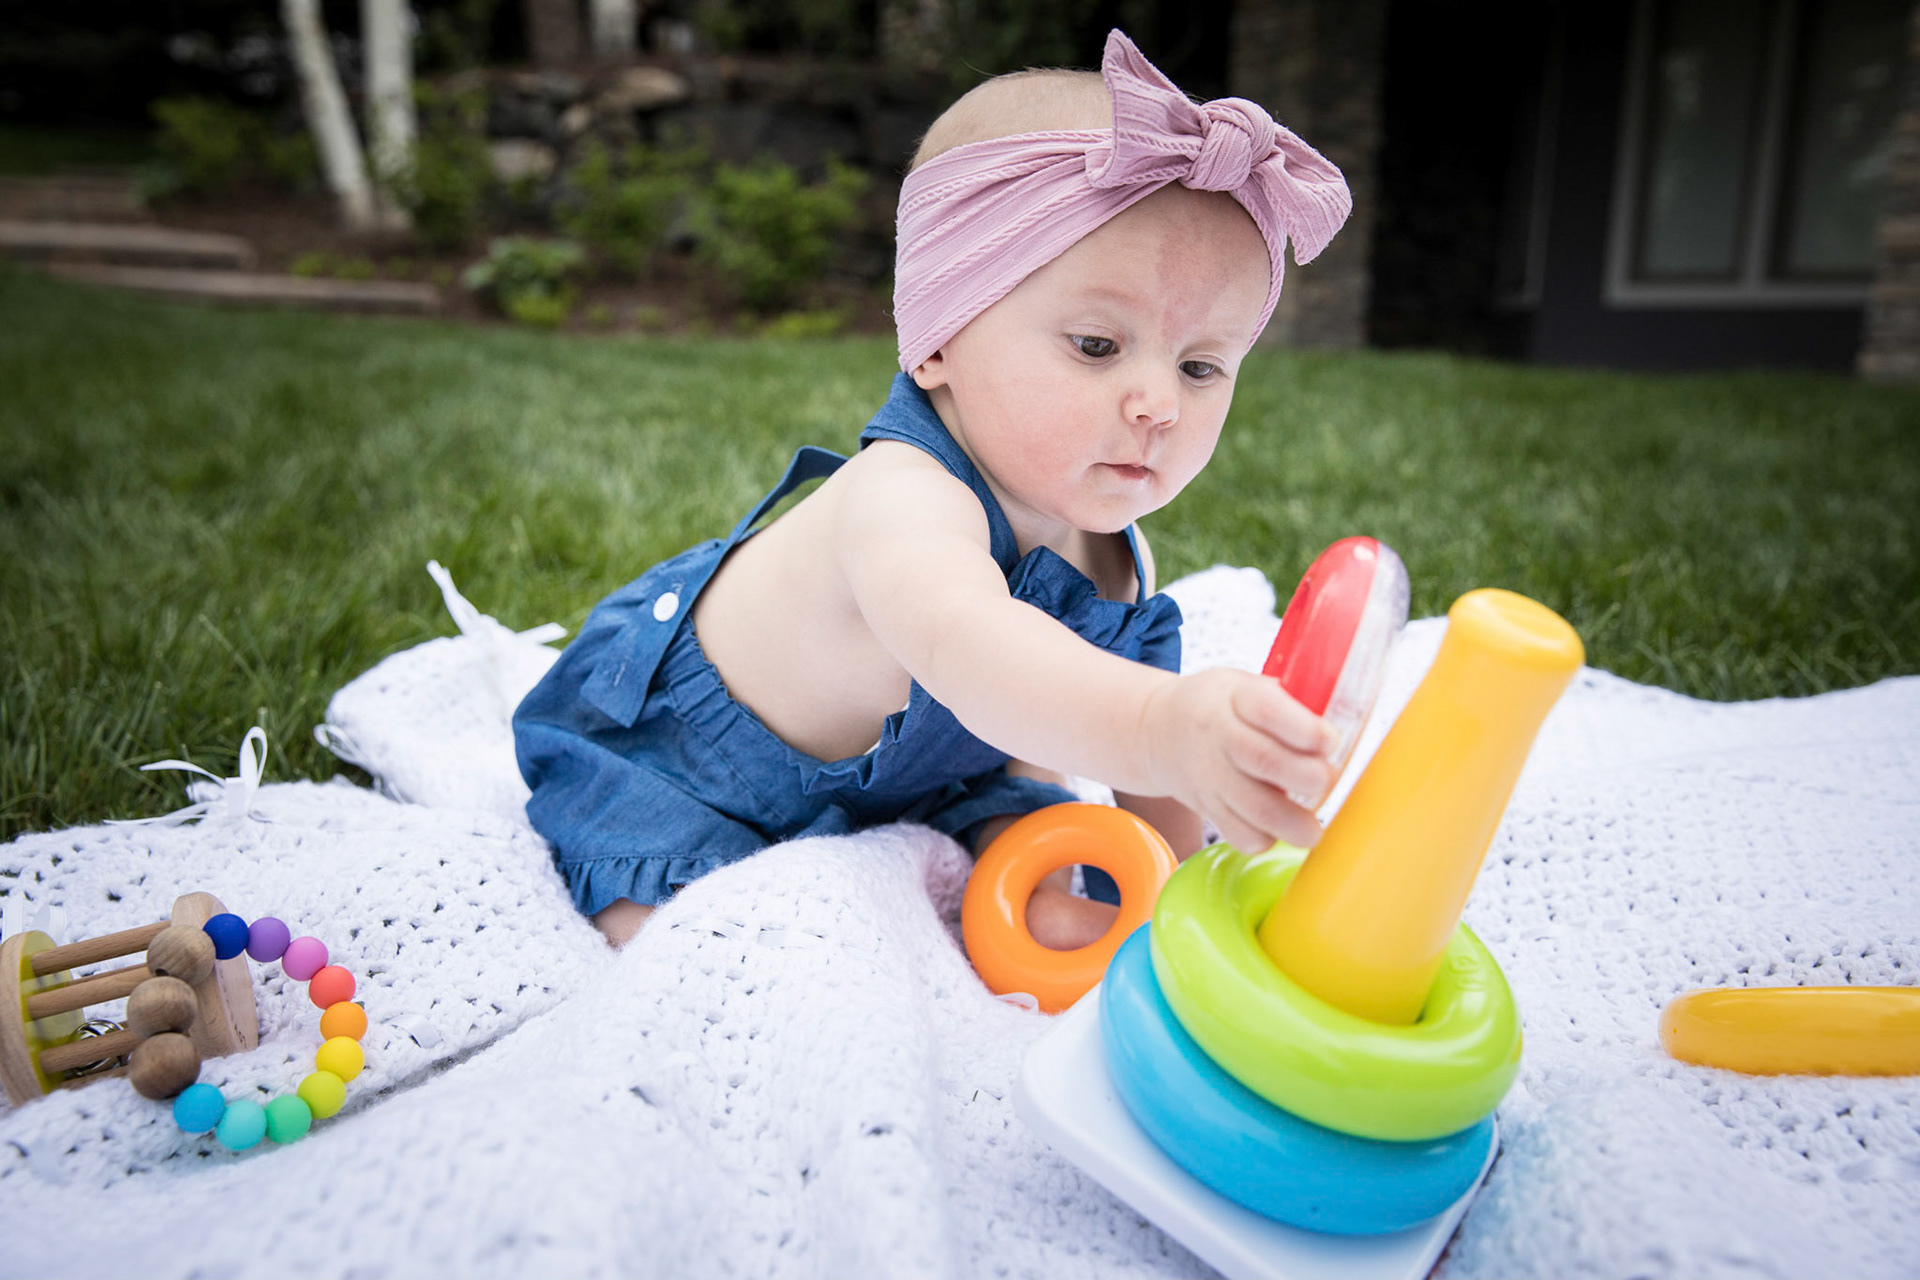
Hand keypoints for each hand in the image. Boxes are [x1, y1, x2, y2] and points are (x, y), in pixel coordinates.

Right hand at [1140, 669, 1335, 854]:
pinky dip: (1266, 840)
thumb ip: (1286, 703)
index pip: (1268, 709)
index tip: (1331, 741)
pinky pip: (1240, 835)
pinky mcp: (1207, 808)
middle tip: (1328, 781)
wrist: (1157, 731)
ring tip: (1313, 829)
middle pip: (1265, 761)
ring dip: (1294, 825)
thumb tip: (1347, 726)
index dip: (1305, 729)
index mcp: (1236, 698)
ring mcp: (1210, 776)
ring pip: (1255, 809)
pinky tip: (1278, 828)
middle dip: (1309, 777)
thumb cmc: (1221, 706)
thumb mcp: (1245, 685)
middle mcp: (1219, 736)